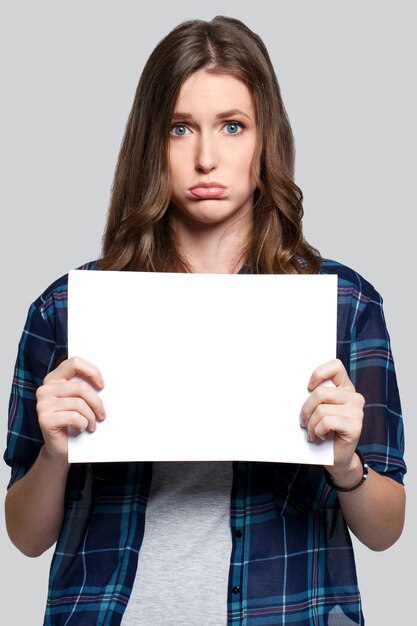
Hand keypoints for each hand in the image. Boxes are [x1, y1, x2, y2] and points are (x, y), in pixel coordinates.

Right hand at [36, 356, 104, 461]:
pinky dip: (84, 424)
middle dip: (97, 402)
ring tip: (92, 424)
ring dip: (91, 416)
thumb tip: (104, 383)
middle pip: (81, 387)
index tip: (102, 385)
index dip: (91, 371)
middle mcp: (45, 389)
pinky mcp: (45, 419)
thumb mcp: (79, 401)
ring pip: (79, 404)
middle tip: (102, 414)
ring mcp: (42, 404)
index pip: (74, 363)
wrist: (60, 448)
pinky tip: (82, 428)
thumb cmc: (73, 422)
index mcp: (53, 379)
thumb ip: (84, 388)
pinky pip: (74, 417)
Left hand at [300, 359, 364, 475]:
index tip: (308, 387)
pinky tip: (320, 436)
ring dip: (311, 424)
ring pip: (321, 409)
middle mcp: (354, 397)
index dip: (319, 373)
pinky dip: (317, 431)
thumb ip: (315, 397)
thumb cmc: (324, 431)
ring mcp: (356, 411)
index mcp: (345, 388)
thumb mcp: (318, 410)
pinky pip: (326, 422)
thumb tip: (295, 388)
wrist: (337, 458)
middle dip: (306, 409)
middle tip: (303, 421)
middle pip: (320, 392)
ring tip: (312, 432)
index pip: (335, 366)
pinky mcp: (355, 426)